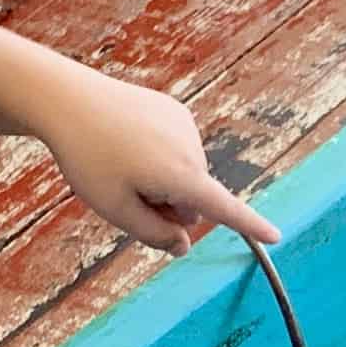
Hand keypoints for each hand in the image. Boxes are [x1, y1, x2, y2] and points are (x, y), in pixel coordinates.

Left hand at [40, 74, 278, 256]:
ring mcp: (184, 126)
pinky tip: (127, 143)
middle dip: (169, 205)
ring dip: (162, 180)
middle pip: (194, 198)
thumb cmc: (88, 157)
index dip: (250, 225)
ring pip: (185, 174)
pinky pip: (177, 149)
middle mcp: (192, 148)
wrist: (69, 100)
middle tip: (126, 193)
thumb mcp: (115, 208)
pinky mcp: (174, 111)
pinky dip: (159, 155)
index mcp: (181, 175)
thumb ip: (153, 234)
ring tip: (121, 162)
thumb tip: (184, 246)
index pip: (224, 208)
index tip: (276, 236)